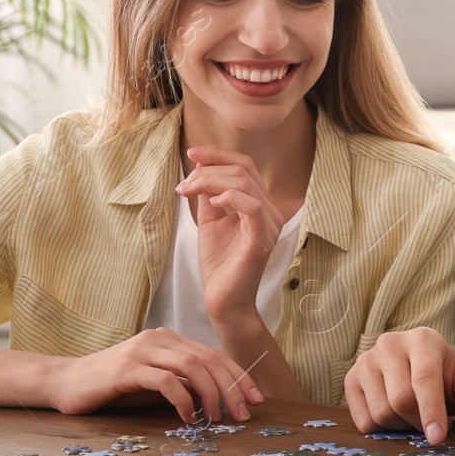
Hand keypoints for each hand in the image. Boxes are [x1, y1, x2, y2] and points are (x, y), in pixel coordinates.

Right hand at [49, 327, 263, 422]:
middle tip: (244, 414)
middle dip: (232, 387)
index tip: (255, 399)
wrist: (67, 383)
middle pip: (208, 359)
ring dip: (211, 393)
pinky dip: (183, 399)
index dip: (238, 376)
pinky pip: (165, 381)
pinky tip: (188, 417)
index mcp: (169, 340)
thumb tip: (218, 401)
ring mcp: (142, 351)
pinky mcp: (126, 369)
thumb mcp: (155, 385)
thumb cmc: (114, 387)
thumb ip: (182, 386)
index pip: (213, 355)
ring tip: (217, 418)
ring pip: (192, 366)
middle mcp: (158, 339)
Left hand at [177, 145, 284, 321]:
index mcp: (260, 205)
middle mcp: (270, 211)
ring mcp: (269, 224)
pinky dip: (229, 197)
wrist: (223, 300)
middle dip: (209, 168)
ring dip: (210, 181)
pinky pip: (251, 205)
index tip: (192, 154)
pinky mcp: (262, 238)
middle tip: (184, 184)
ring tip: (188, 192)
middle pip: (243, 169)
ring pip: (244, 183)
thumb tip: (201, 169)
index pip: (245, 166)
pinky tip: (212, 203)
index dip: (219, 154)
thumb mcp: (211, 221)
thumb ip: (210, 195)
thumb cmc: (219, 264)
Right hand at [343, 326, 454, 444]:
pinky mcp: (350, 379)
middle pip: (401, 400)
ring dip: (401, 426)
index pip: (424, 378)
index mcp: (422, 339)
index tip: (437, 438)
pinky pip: (363, 420)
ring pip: (381, 412)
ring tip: (412, 415)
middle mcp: (389, 344)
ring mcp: (365, 360)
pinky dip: (382, 429)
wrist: (418, 367)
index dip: (431, 411)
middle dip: (419, 421)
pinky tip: (394, 415)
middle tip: (431, 424)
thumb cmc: (445, 376)